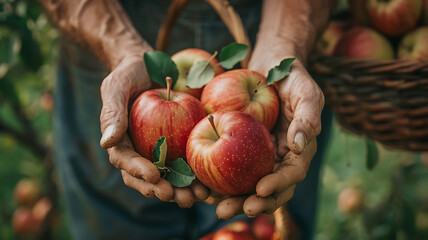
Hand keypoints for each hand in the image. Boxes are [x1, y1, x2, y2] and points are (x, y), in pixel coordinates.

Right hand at [99, 55, 209, 207]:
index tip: (155, 177)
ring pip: (169, 176)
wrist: (150, 65)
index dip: (139, 172)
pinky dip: (196, 175)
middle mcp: (140, 151)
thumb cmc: (128, 74)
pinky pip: (186, 163)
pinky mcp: (178, 145)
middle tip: (179, 198)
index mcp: (121, 142)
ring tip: (198, 197)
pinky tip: (210, 184)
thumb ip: (112, 113)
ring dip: (182, 190)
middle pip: (148, 178)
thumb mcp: (116, 87)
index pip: (127, 162)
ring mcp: (160, 150)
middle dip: (162, 190)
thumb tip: (106, 143)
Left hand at [214, 52, 323, 218]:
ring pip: (247, 184)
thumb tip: (301, 145)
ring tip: (215, 207)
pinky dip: (219, 180)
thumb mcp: (305, 90)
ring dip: (233, 198)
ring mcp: (258, 154)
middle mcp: (278, 157)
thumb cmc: (290, 75)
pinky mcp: (239, 147)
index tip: (259, 189)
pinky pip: (230, 167)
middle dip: (252, 203)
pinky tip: (203, 187)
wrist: (270, 63)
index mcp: (298, 149)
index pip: (291, 174)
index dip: (278, 185)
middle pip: (268, 188)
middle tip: (229, 209)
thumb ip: (308, 115)